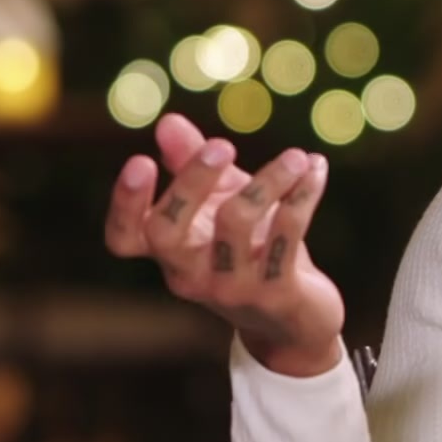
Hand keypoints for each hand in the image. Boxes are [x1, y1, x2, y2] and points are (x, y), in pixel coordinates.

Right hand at [104, 113, 345, 376]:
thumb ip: (192, 163)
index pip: (125, 238)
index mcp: (170, 254)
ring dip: (267, 181)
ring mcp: (232, 288)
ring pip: (236, 225)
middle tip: (221, 144)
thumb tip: (167, 121)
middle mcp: (191, 275)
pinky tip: (316, 169)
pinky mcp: (276, 293)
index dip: (125, 204)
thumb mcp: (221, 204)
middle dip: (191, 182)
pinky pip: (287, 234)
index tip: (140, 160)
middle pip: (168, 232)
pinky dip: (303, 195)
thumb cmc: (252, 251)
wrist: (298, 320)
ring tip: (295, 156)